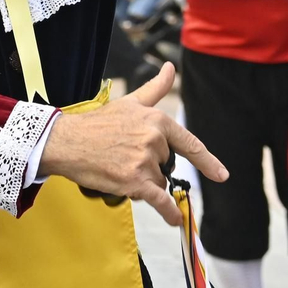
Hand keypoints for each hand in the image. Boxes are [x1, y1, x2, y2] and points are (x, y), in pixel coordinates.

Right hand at [37, 64, 227, 225]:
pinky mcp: (133, 180)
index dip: (207, 162)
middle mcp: (154, 139)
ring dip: (143, 183)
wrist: (66, 141)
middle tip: (124, 158)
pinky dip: (168, 212)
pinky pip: (158, 200)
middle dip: (151, 169)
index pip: (189, 144)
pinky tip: (175, 220)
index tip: (221, 175)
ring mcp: (144, 161)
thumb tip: (170, 67)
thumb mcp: (130, 102)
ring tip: (118, 169)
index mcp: (157, 120)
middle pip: (167, 166)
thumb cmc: (97, 123)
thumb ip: (155, 88)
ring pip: (158, 183)